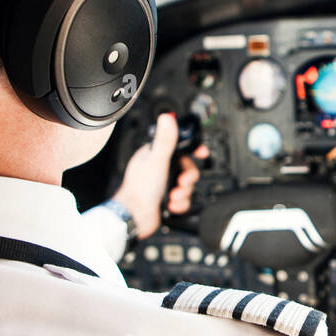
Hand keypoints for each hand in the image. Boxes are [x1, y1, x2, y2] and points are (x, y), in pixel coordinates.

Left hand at [112, 113, 207, 239]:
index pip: (178, 146)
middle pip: (187, 167)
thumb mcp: (156, 161)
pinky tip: (171, 204)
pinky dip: (180, 203)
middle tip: (181, 182)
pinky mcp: (166, 198)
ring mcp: (163, 184)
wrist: (134, 217)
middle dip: (188, 178)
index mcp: (155, 155)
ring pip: (187, 184)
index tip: (201, 153)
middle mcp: (159, 168)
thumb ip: (164, 140)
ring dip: (184, 192)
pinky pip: (183, 199)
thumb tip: (167, 118)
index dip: (192, 149)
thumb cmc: (139, 189)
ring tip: (173, 196)